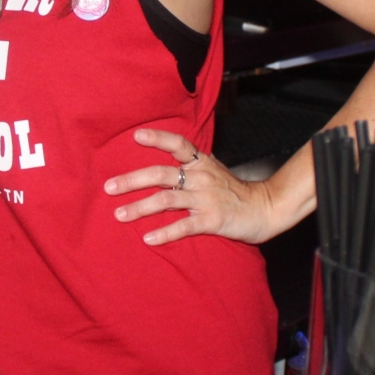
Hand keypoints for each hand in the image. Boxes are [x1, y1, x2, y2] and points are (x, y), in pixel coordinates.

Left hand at [103, 128, 276, 245]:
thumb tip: (157, 166)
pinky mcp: (212, 220)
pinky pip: (184, 226)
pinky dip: (165, 232)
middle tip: (109, 187)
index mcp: (201, 162)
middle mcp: (201, 177)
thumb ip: (189, 166)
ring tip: (119, 215)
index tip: (136, 135)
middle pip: (161, 174)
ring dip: (140, 208)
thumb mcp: (212, 170)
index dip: (158, 138)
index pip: (178, 144)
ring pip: (167, 200)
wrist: (265, 208)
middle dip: (132, 180)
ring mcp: (206, 198)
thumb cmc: (232, 190)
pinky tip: (148, 238)